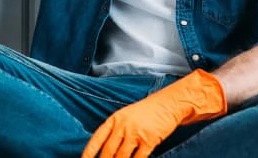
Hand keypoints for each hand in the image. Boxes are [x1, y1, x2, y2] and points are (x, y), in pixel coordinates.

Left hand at [82, 69, 226, 157]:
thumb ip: (116, 130)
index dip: (89, 151)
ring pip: (122, 157)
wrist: (168, 104)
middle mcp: (122, 126)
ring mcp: (135, 133)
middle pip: (108, 151)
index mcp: (114, 119)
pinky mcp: (149, 140)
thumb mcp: (126, 116)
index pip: (97, 138)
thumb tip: (106, 149)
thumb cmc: (147, 111)